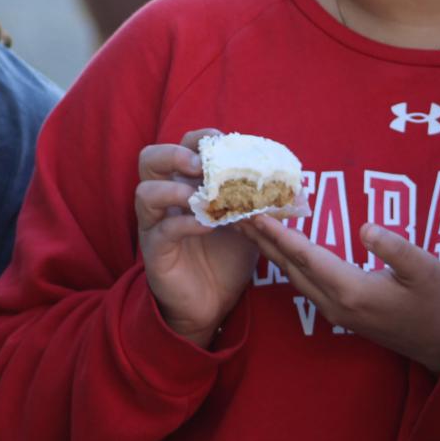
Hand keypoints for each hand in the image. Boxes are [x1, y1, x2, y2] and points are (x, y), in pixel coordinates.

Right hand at [136, 129, 256, 348]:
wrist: (213, 302)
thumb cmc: (227, 256)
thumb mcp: (250, 222)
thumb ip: (263, 201)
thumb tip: (294, 185)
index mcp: (185, 184)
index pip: (181, 147)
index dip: (198, 138)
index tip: (220, 141)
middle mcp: (165, 199)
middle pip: (149, 159)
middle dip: (173, 154)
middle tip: (200, 165)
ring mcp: (155, 224)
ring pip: (145, 193)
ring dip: (173, 189)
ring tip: (199, 197)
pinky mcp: (156, 251)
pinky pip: (162, 230)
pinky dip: (185, 224)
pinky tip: (207, 226)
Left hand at [239, 216, 439, 373]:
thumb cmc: (437, 301)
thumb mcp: (425, 268)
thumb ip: (395, 248)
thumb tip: (366, 228)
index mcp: (352, 290)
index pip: (306, 256)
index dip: (279, 233)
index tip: (254, 213)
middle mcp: (336, 303)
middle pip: (290, 267)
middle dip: (262, 240)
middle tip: (236, 215)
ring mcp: (336, 311)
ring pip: (294, 278)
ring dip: (272, 252)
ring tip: (252, 228)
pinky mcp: (341, 312)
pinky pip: (305, 284)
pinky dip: (289, 263)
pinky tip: (283, 250)